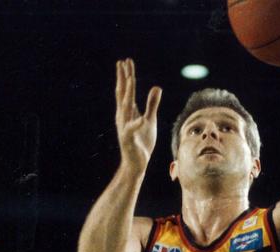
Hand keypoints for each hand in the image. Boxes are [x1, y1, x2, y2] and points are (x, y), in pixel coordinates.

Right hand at [115, 58, 161, 172]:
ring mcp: (125, 126)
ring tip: (128, 79)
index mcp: (128, 111)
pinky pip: (133, 129)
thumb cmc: (141, 141)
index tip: (127, 61)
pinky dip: (137, 124)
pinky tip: (142, 119)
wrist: (136, 162)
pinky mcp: (128, 138)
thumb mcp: (150, 120)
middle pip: (123, 93)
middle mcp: (123, 116)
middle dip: (124, 77)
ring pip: (125, 106)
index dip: (127, 76)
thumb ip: (152, 104)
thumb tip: (157, 87)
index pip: (127, 90)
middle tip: (123, 61)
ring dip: (127, 92)